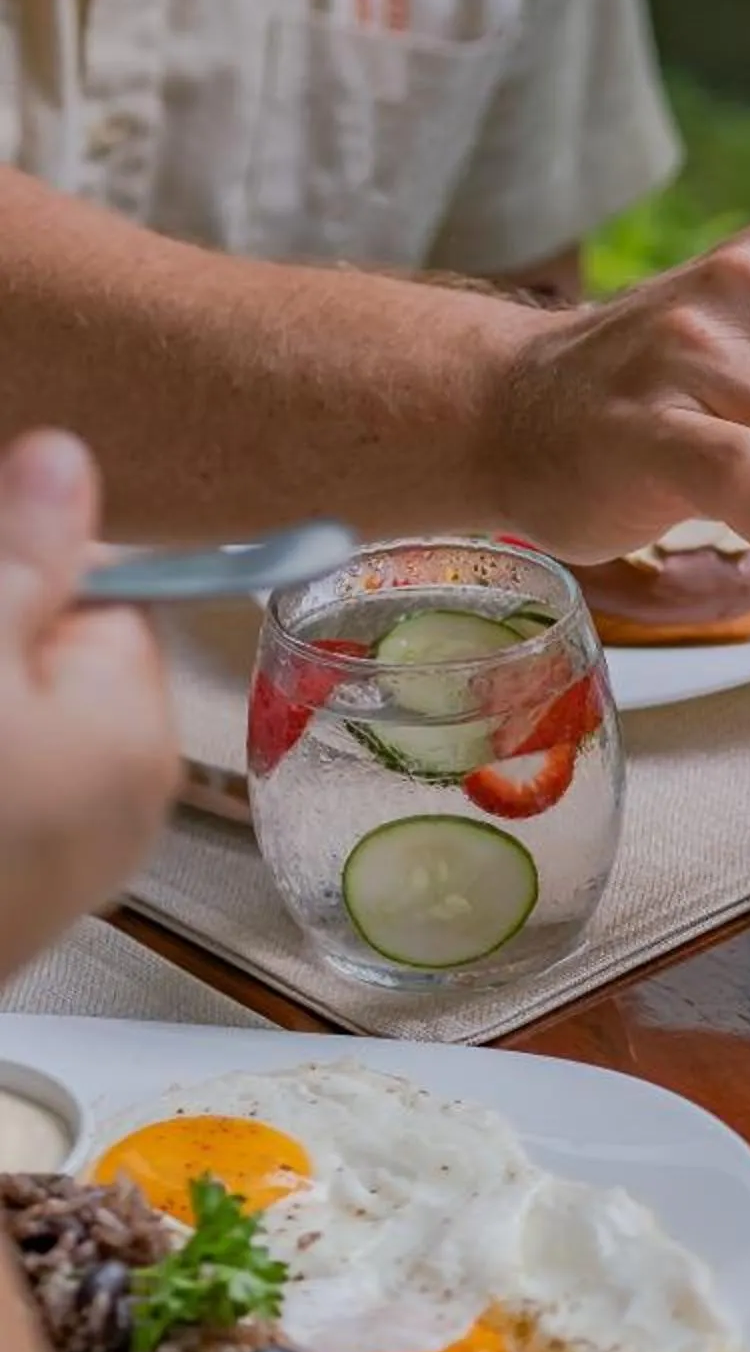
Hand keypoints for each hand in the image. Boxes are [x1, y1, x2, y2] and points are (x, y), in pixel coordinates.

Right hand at [0, 431, 178, 983]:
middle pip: (53, 662)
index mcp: (134, 732)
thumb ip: (20, 561)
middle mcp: (126, 800)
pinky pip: (15, 791)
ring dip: (0, 700)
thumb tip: (67, 457)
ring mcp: (66, 860)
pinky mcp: (21, 894)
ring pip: (23, 723)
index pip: (111, 596)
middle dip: (0, 636)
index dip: (25, 572)